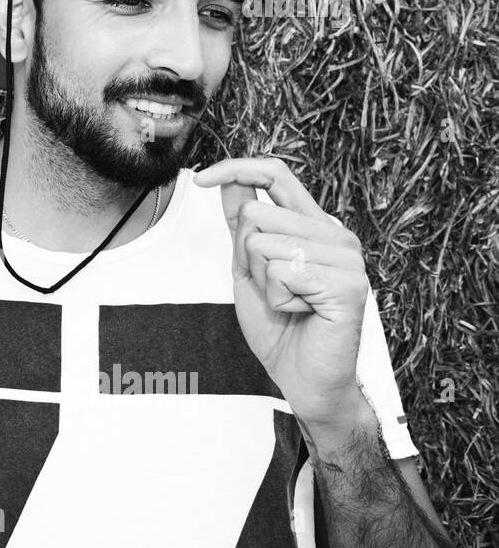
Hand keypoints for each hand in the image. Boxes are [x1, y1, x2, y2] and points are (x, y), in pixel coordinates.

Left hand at [193, 157, 369, 430]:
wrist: (305, 379)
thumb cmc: (281, 328)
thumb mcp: (247, 269)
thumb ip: (240, 226)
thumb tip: (226, 182)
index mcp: (313, 225)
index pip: (277, 174)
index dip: (236, 168)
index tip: (200, 178)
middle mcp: (334, 234)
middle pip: (255, 215)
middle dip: (246, 257)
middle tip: (273, 289)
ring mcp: (346, 257)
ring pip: (263, 244)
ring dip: (262, 281)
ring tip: (289, 302)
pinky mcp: (347, 283)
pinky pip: (281, 272)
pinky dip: (278, 298)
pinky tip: (301, 313)